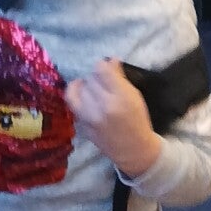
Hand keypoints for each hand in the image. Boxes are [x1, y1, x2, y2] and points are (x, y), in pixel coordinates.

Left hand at [66, 58, 160, 178]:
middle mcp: (102, 106)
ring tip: (90, 87)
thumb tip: (111, 60)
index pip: (101, 69)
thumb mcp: (135, 97)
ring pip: (76, 90)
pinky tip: (83, 96)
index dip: (103, 65)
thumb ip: (120, 78)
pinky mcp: (81, 125)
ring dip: (83, 86)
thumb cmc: (137, 121)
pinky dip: (77, 96)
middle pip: (89, 79)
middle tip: (102, 80)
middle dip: (95, 77)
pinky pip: (73, 103)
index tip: (107, 68)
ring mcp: (89, 117)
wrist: (133, 150)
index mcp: (120, 97)